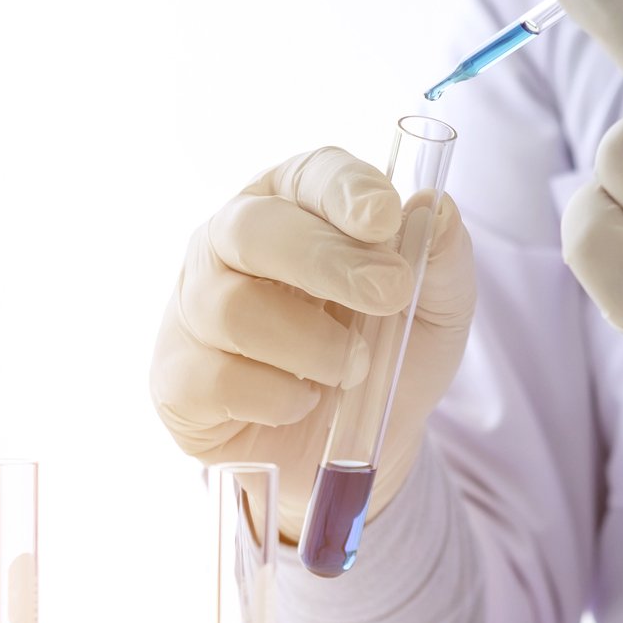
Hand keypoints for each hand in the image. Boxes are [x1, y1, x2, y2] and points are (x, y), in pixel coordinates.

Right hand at [149, 148, 474, 537]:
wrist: (351, 447)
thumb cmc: (388, 356)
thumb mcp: (437, 311)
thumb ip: (444, 260)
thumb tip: (436, 208)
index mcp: (294, 205)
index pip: (309, 175)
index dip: (345, 190)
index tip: (386, 217)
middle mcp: (230, 243)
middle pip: (253, 230)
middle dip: (326, 261)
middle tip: (388, 294)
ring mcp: (194, 308)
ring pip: (233, 309)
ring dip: (311, 345)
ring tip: (353, 370)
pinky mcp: (178, 376)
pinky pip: (217, 379)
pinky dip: (276, 397)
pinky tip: (301, 402)